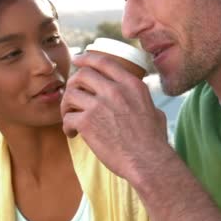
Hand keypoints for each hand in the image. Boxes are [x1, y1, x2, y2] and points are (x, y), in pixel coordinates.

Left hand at [61, 52, 172, 183]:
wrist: (148, 161)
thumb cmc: (154, 142)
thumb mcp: (154, 110)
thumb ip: (142, 100)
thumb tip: (140, 100)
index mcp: (131, 84)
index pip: (104, 62)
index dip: (87, 58)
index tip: (77, 60)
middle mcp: (115, 90)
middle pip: (82, 75)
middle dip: (72, 84)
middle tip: (71, 97)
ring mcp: (99, 105)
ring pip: (70, 94)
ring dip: (66, 106)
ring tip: (70, 117)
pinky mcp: (87, 122)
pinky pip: (67, 117)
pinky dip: (67, 126)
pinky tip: (73, 134)